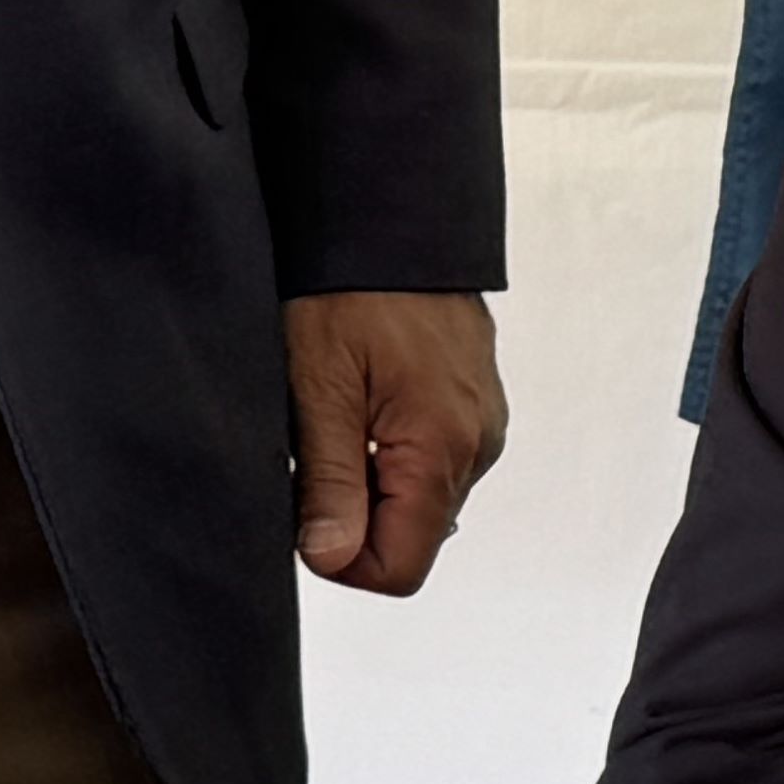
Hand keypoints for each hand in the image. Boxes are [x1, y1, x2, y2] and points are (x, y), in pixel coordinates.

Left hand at [286, 287, 505, 593]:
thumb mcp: (319, 384)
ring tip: (339, 409)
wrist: (392, 215)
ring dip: (370, 478)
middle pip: (410, 536)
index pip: (400, 568)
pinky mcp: (474, 405)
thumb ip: (330, 480)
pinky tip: (363, 396)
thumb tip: (332, 559)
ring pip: (418, 499)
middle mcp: (476, 445)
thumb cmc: (350, 287)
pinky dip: (390, 448)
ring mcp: (480, 424)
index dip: (340, 557)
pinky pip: (430, 459)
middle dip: (353, 512)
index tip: (303, 509)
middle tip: (313, 443)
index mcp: (442, 448)